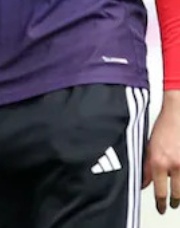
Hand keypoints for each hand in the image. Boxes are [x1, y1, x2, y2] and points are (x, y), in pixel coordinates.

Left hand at [146, 93, 179, 213]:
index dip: (160, 202)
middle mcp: (173, 164)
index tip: (160, 208)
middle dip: (173, 201)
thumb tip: (145, 183)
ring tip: (177, 198)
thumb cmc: (163, 128)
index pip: (159, 190)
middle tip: (170, 205)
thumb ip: (146, 167)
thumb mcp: (148, 148)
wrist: (177, 113)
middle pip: (176, 193)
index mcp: (158, 161)